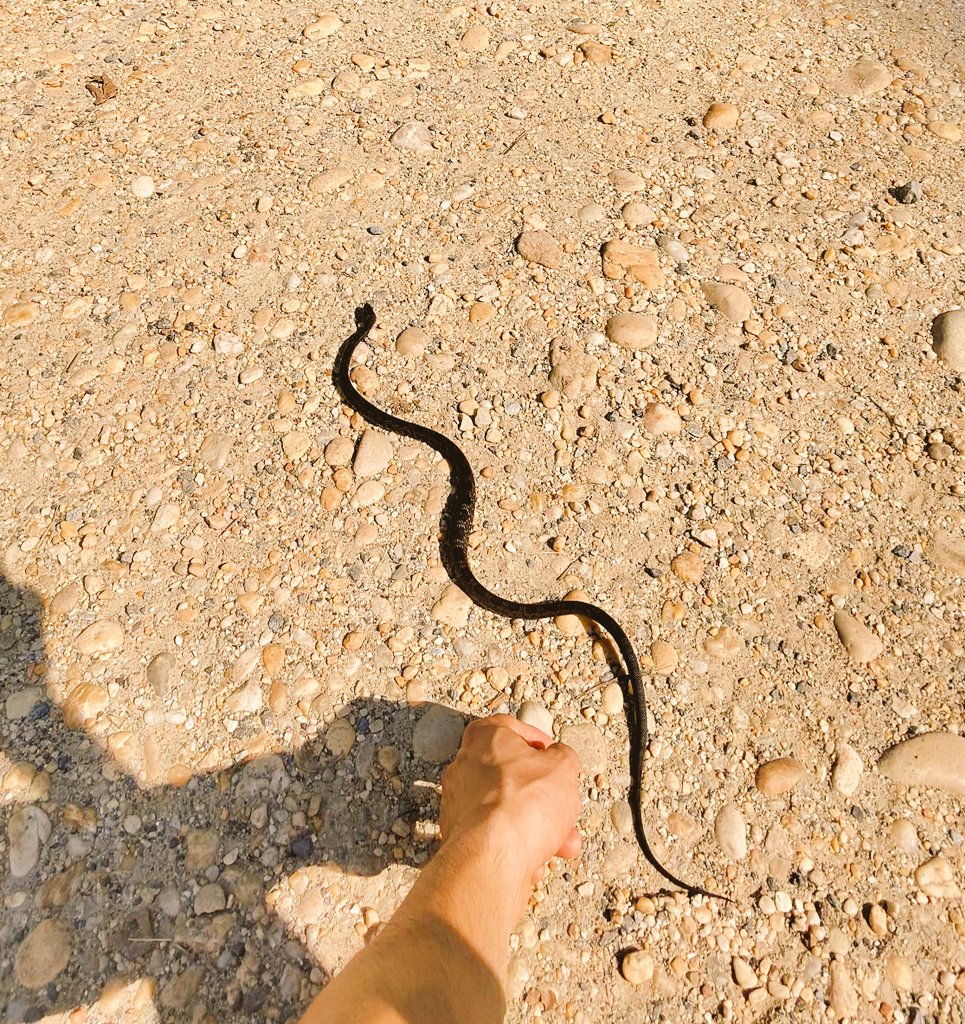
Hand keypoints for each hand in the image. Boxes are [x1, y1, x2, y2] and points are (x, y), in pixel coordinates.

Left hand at [439, 715, 582, 897]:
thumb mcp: (563, 768)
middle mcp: (463, 767)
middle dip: (545, 798)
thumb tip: (559, 759)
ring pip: (507, 811)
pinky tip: (534, 865)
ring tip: (562, 846)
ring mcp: (458, 804)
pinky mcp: (457, 838)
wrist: (492, 858)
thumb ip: (563, 757)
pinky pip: (494, 838)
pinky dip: (516, 848)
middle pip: (512, 776)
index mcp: (484, 738)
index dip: (535, 737)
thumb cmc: (525, 803)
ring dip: (538, 828)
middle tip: (564, 810)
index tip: (552, 754)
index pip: (507, 726)